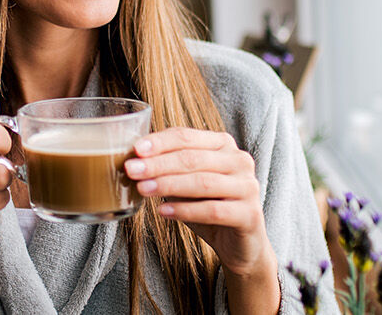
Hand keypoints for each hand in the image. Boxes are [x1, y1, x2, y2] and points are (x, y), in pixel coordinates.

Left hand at [124, 128, 275, 277]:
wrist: (239, 244)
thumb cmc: (208, 207)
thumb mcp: (186, 184)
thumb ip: (168, 170)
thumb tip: (134, 162)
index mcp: (223, 144)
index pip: (187, 136)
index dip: (160, 142)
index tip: (135, 150)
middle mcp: (240, 160)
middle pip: (193, 158)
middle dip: (159, 164)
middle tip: (132, 170)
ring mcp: (248, 186)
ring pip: (203, 182)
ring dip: (168, 185)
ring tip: (143, 189)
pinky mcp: (250, 214)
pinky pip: (213, 210)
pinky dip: (185, 210)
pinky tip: (164, 212)